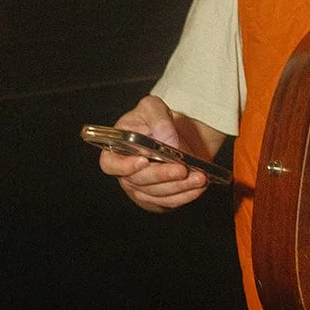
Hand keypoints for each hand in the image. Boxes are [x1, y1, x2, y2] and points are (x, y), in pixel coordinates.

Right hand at [99, 94, 209, 212]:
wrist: (173, 134)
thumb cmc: (155, 121)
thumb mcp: (153, 108)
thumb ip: (158, 120)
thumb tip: (166, 140)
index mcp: (116, 150)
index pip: (110, 164)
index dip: (124, 166)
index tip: (143, 160)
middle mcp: (126, 173)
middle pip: (139, 181)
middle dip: (162, 175)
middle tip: (182, 168)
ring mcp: (141, 188)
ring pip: (157, 193)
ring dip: (179, 187)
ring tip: (199, 177)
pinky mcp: (157, 197)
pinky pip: (169, 202)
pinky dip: (185, 195)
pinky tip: (198, 187)